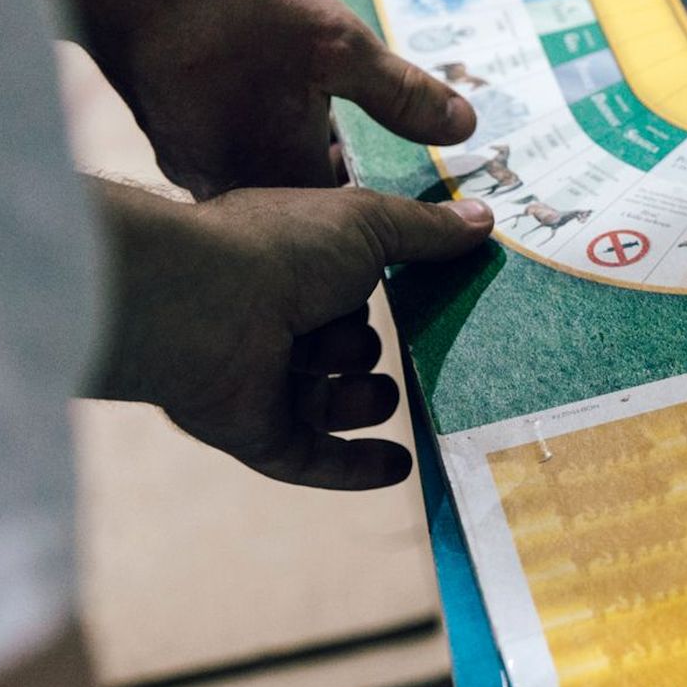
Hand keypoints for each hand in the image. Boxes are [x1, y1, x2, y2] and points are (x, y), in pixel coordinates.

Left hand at [92, 181, 493, 488]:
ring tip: (366, 386)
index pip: (347, 284)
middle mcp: (271, 323)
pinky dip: (358, 465)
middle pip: (348, 348)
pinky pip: (316, 459)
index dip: (382, 287)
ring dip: (363, 397)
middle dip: (364, 346)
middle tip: (378, 338)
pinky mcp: (257, 433)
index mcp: (288, 266)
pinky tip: (400, 463)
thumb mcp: (368, 221)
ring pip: (337, 403)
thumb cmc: (281, 250)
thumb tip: (484, 221)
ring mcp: (261, 382)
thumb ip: (426, 228)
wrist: (203, 305)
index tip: (432, 289)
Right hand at [93, 0, 474, 197]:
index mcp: (288, 181)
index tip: (411, 183)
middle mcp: (236, 193)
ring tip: (318, 107)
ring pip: (269, 174)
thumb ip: (404, 94)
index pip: (352, 224)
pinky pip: (231, 152)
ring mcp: (195, 169)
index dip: (386, 204)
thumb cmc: (235, 14)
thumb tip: (465, 127)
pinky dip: (256, 130)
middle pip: (309, 204)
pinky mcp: (170, 141)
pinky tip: (264, 90)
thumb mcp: (342, 46)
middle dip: (342, 172)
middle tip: (369, 138)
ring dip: (298, 147)